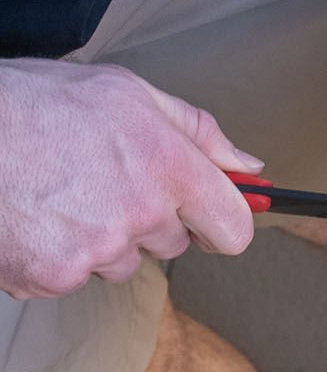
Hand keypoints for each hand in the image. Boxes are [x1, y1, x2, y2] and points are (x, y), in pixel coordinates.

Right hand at [0, 59, 261, 298]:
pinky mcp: (50, 277)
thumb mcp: (129, 94)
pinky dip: (56, 256)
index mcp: (168, 167)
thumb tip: (247, 165)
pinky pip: (72, 278)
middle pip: (172, 244)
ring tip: (61, 194)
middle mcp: (138, 214)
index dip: (223, 224)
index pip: (231, 226)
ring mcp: (93, 251)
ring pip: (119, 262)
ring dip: (100, 239)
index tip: (211, 219)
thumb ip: (199, 133)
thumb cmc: (37, 104)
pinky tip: (35, 217)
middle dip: (149, 220)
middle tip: (104, 182)